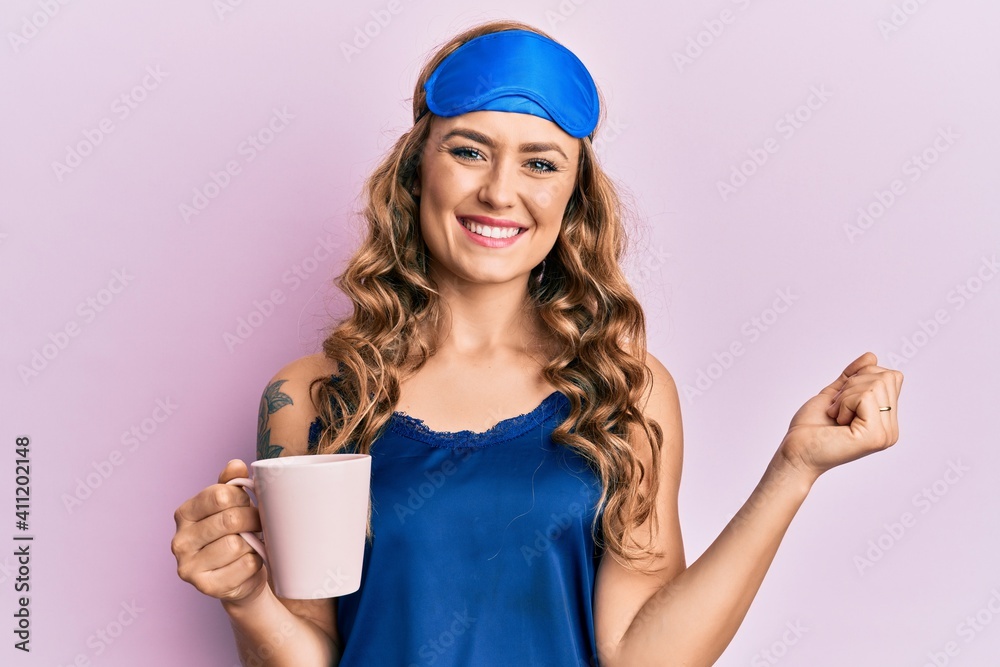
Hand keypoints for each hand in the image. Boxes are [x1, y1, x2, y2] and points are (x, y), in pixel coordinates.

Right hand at [171, 459, 268, 604]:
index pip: (220, 495)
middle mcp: (180, 540)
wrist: (240, 576)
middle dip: (253, 520)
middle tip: (258, 524)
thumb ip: (232, 483)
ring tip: (251, 544)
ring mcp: (189, 566)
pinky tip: (249, 562)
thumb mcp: (232, 505)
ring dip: (253, 543)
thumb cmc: (235, 533)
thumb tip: (236, 465)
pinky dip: (255, 562)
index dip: (243, 497)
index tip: (248, 503)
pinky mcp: (205, 587)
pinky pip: (244, 566)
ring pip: (237, 544)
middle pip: (230, 519)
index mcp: (184, 514)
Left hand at [778, 352, 902, 481]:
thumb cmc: (811, 428)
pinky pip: (866, 396)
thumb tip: (872, 356)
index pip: (890, 377)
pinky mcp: (875, 436)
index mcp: (886, 420)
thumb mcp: (835, 394)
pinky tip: (838, 421)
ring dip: (846, 395)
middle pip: (886, 377)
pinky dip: (844, 402)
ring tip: (836, 416)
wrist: (795, 450)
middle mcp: (891, 429)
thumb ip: (854, 376)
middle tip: (836, 409)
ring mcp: (886, 434)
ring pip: (876, 384)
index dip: (860, 378)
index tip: (840, 401)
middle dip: (853, 385)